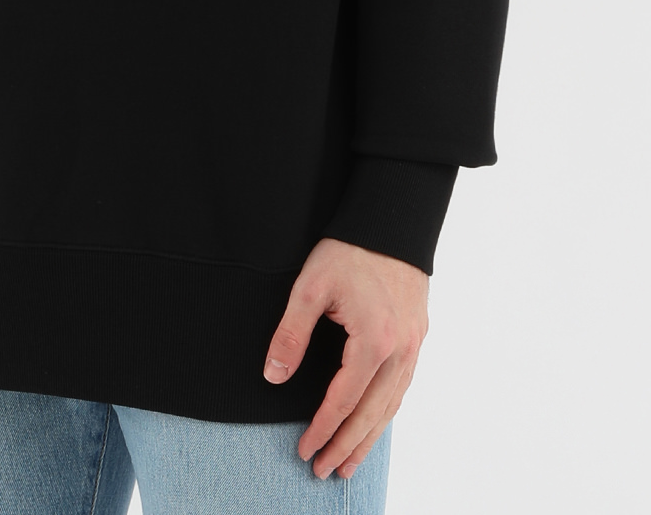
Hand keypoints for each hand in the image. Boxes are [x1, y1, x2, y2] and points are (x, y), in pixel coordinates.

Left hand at [263, 236, 427, 478]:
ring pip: (392, 406)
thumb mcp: (311, 287)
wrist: (391, 219)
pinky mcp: (418, 335)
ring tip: (349, 464)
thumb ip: (291, 333)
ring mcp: (414, 344)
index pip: (344, 400)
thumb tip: (274, 375)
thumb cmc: (349, 249)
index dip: (322, 429)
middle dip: (346, 446)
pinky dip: (387, 413)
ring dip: (369, 438)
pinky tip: (375, 424)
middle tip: (324, 472)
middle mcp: (400, 350)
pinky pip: (403, 387)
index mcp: (374, 341)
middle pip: (372, 414)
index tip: (304, 450)